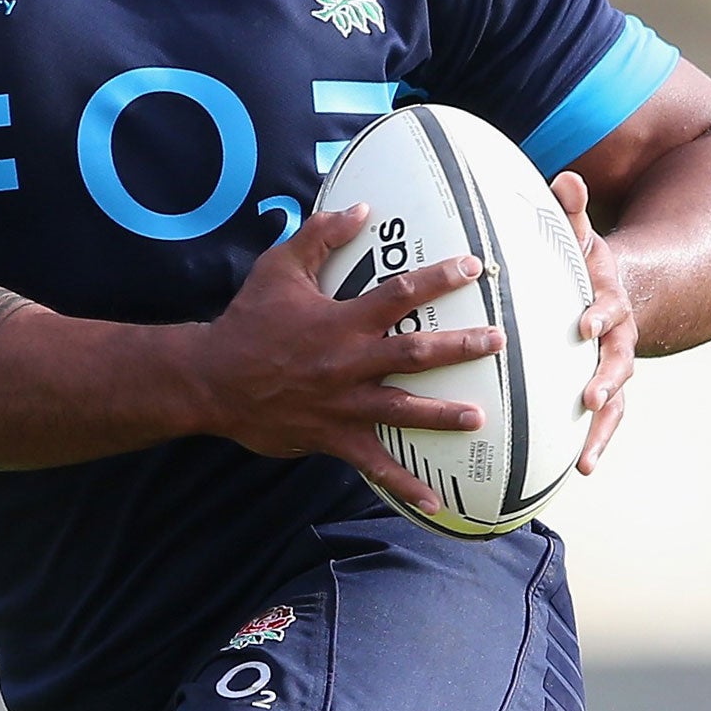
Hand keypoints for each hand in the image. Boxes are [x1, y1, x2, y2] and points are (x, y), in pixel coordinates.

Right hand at [195, 203, 502, 514]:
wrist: (212, 379)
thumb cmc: (248, 320)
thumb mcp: (279, 268)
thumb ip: (321, 236)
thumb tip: (361, 207)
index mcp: (342, 320)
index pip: (400, 294)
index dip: (439, 278)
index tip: (474, 267)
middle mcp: (350, 362)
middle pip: (416, 352)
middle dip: (461, 347)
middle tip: (498, 340)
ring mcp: (344, 403)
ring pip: (404, 410)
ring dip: (443, 414)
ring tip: (481, 416)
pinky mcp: (334, 437)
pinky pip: (376, 464)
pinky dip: (405, 485)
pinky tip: (436, 502)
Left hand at [550, 171, 634, 473]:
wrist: (619, 294)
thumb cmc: (585, 266)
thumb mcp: (580, 238)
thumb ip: (572, 213)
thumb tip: (566, 177)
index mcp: (609, 301)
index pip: (607, 307)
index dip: (598, 315)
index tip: (584, 325)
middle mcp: (619, 338)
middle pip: (618, 361)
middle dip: (605, 379)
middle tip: (590, 396)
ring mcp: (615, 368)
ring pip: (615, 401)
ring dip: (602, 428)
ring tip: (586, 459)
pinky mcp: (606, 391)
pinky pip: (604, 423)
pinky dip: (595, 444)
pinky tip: (581, 472)